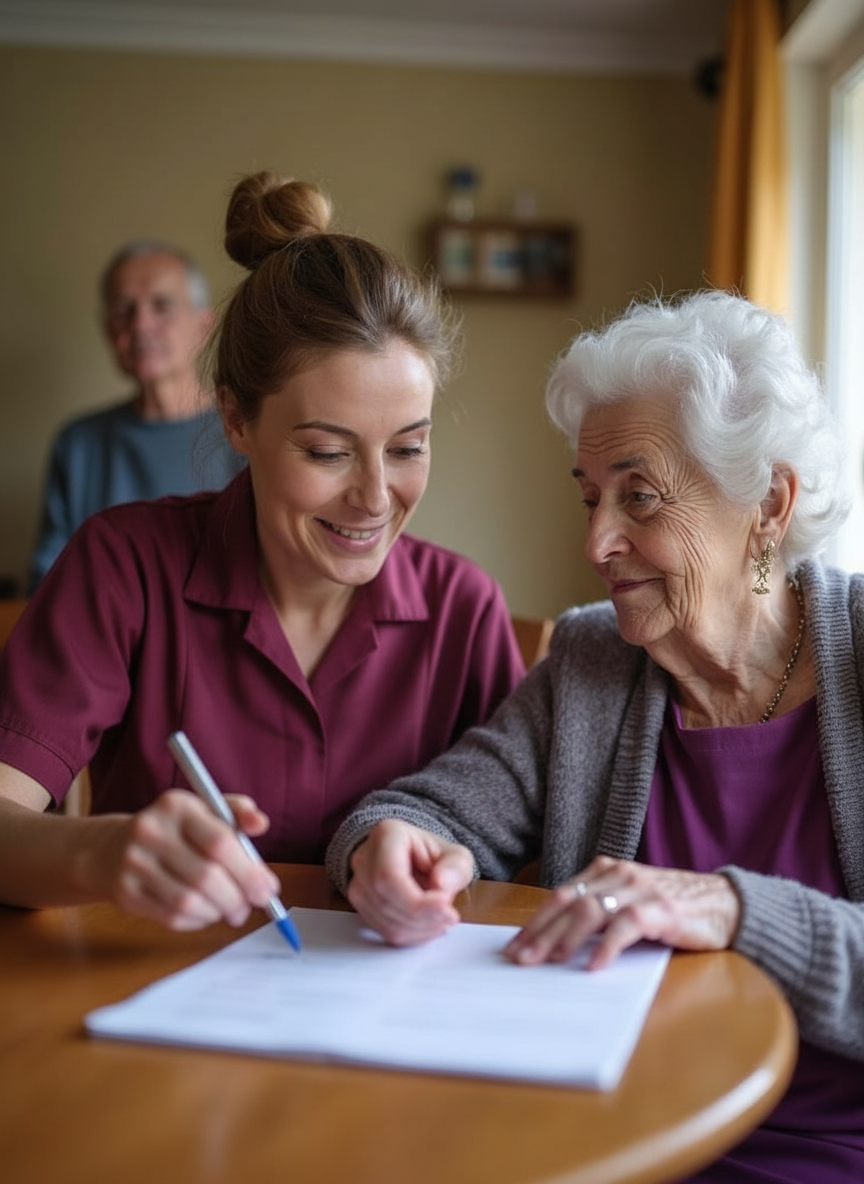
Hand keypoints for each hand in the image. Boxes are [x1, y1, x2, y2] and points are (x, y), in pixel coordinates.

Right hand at [89, 790, 280, 931]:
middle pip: (206, 877)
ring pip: (189, 902)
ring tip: (229, 911)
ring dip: (218, 912)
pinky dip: (197, 921)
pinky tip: (205, 913)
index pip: (220, 841)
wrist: (110, 848)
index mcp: (177, 806)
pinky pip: (171, 917)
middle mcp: (151, 831)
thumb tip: (261, 824)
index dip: (249, 871)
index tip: (268, 889)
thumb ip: (236, 812)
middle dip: (237, 898)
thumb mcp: (203, 810)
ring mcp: (134, 863)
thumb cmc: (172, 830)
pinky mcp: (125, 893)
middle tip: (250, 906)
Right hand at [346, 819, 474, 945]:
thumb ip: (456, 867)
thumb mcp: (456, 855)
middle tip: (449, 917)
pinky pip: (383, 931)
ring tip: (442, 920)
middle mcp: (364, 858)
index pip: (389, 875)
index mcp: (386, 835)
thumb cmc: (433, 856)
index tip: (445, 907)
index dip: (416, 900)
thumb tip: (442, 884)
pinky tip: (428, 926)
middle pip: (384, 900)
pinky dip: (411, 935)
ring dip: (419, 929)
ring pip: (383, 921)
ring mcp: (358, 884)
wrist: (416, 861)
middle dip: (421, 917)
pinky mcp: (360, 907)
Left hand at [504, 855, 740, 969]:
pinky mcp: (660, 910)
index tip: (515, 946)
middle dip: (540, 933)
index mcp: (606, 871)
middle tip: (521, 959)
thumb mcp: (630, 902)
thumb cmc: (673, 908)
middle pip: (568, 903)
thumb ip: (600, 912)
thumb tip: (556, 943)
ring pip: (590, 911)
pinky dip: (606, 947)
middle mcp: (618, 875)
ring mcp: (639, 890)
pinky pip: (625, 926)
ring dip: (564, 939)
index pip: (560, 895)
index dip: (534, 921)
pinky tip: (593, 966)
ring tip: (549, 962)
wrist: (726, 904)